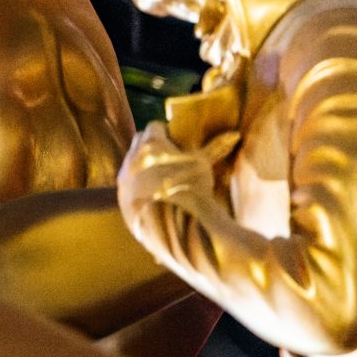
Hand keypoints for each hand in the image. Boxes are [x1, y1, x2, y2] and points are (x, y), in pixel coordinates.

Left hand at [118, 120, 232, 222]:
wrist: (176, 229)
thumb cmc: (194, 191)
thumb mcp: (205, 165)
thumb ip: (214, 148)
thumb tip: (233, 134)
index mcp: (149, 144)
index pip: (155, 127)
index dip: (167, 133)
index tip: (176, 142)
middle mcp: (131, 159)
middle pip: (140, 143)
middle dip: (152, 146)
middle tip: (170, 157)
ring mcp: (124, 181)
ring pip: (133, 165)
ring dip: (145, 167)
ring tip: (163, 179)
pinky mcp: (123, 201)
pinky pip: (130, 187)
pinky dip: (140, 188)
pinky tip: (156, 197)